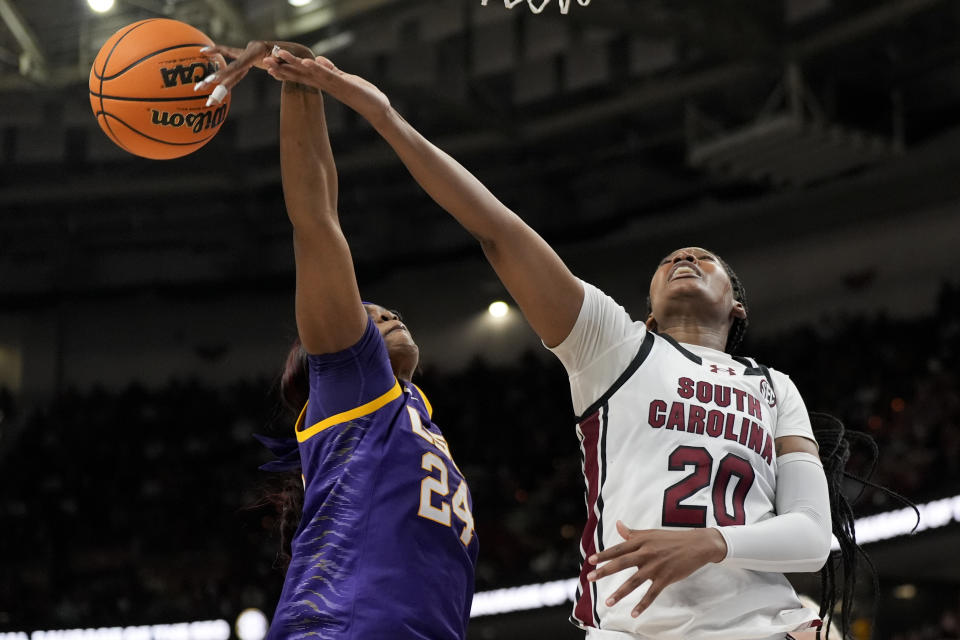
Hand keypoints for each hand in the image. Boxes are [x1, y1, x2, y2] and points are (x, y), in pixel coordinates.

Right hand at [196, 41, 314, 106]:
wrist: (294, 52)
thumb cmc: (294, 58)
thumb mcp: (288, 60)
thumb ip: (279, 61)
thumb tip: (271, 60)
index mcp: (256, 50)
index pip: (239, 65)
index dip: (226, 73)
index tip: (215, 80)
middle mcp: (249, 50)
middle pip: (230, 67)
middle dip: (215, 79)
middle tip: (199, 88)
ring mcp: (247, 54)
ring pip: (230, 69)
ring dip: (217, 80)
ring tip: (198, 88)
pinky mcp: (247, 60)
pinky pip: (234, 68)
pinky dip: (224, 73)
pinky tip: (205, 58)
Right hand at [264, 51, 391, 126]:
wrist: (376, 107)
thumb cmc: (360, 93)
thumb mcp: (343, 79)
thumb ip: (330, 70)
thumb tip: (318, 60)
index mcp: (323, 83)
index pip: (301, 75)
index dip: (285, 70)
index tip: (269, 65)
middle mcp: (325, 84)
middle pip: (300, 74)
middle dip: (283, 68)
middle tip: (265, 61)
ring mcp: (333, 84)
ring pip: (310, 73)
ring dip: (295, 64)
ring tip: (280, 56)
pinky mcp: (343, 84)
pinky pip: (327, 75)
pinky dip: (316, 68)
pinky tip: (306, 62)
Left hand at [586, 521, 726, 616]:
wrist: (696, 545)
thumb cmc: (671, 539)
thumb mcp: (650, 534)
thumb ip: (632, 533)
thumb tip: (618, 524)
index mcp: (641, 541)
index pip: (618, 549)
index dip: (604, 555)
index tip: (590, 561)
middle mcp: (646, 553)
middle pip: (621, 563)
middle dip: (604, 571)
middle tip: (589, 578)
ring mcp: (656, 566)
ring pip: (634, 581)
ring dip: (620, 593)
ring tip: (608, 602)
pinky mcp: (666, 578)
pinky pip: (652, 594)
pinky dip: (642, 605)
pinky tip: (633, 613)